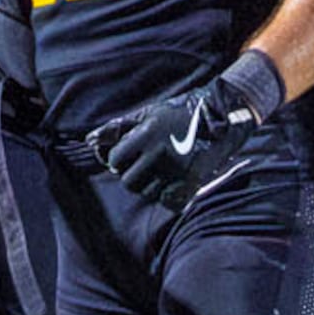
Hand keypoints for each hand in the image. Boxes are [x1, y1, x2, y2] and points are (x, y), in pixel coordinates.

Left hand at [96, 51, 283, 207]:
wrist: (224, 114)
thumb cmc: (181, 112)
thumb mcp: (150, 113)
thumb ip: (119, 127)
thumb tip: (89, 141)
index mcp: (147, 133)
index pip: (116, 159)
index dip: (118, 160)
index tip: (128, 158)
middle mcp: (160, 152)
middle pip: (129, 181)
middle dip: (132, 176)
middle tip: (144, 167)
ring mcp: (176, 169)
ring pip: (147, 193)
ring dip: (150, 186)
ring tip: (161, 173)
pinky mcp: (192, 182)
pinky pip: (168, 202)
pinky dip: (168, 197)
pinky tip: (173, 183)